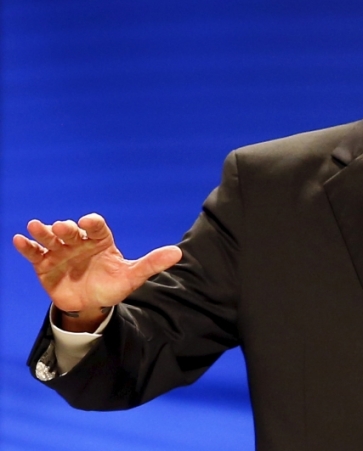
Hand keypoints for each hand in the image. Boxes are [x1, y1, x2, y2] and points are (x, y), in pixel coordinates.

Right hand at [13, 213, 181, 330]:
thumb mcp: (132, 276)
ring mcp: (61, 252)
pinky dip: (27, 246)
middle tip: (63, 227)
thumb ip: (152, 263)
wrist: (91, 305)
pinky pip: (34, 253)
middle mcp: (79, 242)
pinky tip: (19, 240)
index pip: (96, 227)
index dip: (92, 223)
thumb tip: (178, 253)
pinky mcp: (44, 264)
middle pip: (71, 231)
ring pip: (51, 238)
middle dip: (66, 228)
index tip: (89, 222)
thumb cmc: (112, 285)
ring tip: (36, 226)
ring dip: (44, 232)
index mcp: (100, 241)